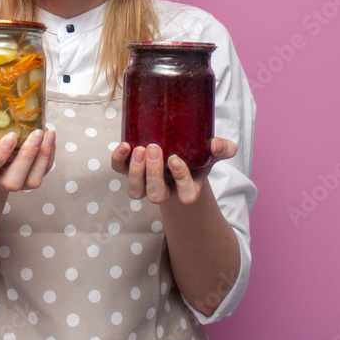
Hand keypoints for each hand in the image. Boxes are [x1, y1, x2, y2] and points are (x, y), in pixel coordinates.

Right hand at [0, 124, 55, 191]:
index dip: (0, 156)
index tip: (11, 136)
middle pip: (14, 181)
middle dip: (27, 158)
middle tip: (36, 133)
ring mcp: (17, 181)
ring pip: (33, 180)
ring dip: (43, 157)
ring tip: (48, 133)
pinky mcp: (30, 176)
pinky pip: (44, 171)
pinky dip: (50, 155)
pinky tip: (50, 136)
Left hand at [110, 138, 236, 203]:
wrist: (175, 156)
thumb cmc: (195, 158)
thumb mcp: (210, 154)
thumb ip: (221, 149)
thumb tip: (218, 144)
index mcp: (187, 189)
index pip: (186, 195)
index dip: (180, 179)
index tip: (175, 159)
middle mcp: (164, 191)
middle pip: (156, 195)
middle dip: (153, 173)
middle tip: (155, 148)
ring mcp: (145, 183)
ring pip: (135, 191)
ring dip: (136, 171)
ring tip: (140, 149)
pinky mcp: (129, 170)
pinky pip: (119, 170)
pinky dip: (118, 159)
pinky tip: (124, 145)